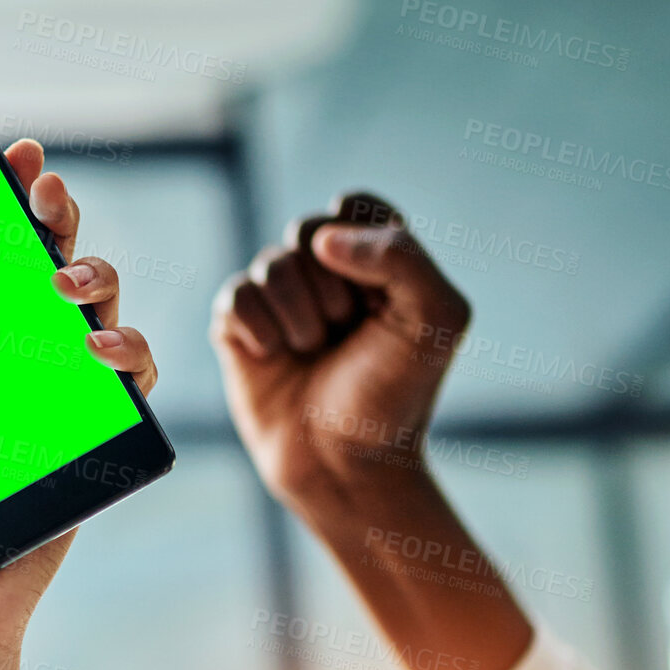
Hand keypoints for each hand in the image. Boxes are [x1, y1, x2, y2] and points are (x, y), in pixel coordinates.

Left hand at [0, 140, 156, 658]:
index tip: (5, 156)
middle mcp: (6, 363)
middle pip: (45, 267)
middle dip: (54, 217)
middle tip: (44, 194)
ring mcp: (53, 397)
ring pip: (96, 311)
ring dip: (94, 276)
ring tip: (66, 285)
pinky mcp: (93, 439)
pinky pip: (131, 380)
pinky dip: (129, 354)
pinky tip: (100, 353)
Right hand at [212, 193, 470, 510]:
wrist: (343, 464)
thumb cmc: (394, 396)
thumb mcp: (435, 319)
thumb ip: (399, 256)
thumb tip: (323, 239)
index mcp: (376, 262)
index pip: (355, 205)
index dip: (361, 238)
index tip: (379, 292)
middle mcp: (324, 275)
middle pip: (306, 228)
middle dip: (329, 285)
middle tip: (346, 332)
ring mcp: (278, 301)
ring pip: (270, 265)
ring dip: (298, 316)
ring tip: (313, 353)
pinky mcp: (237, 329)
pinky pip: (234, 296)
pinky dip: (259, 328)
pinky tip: (275, 356)